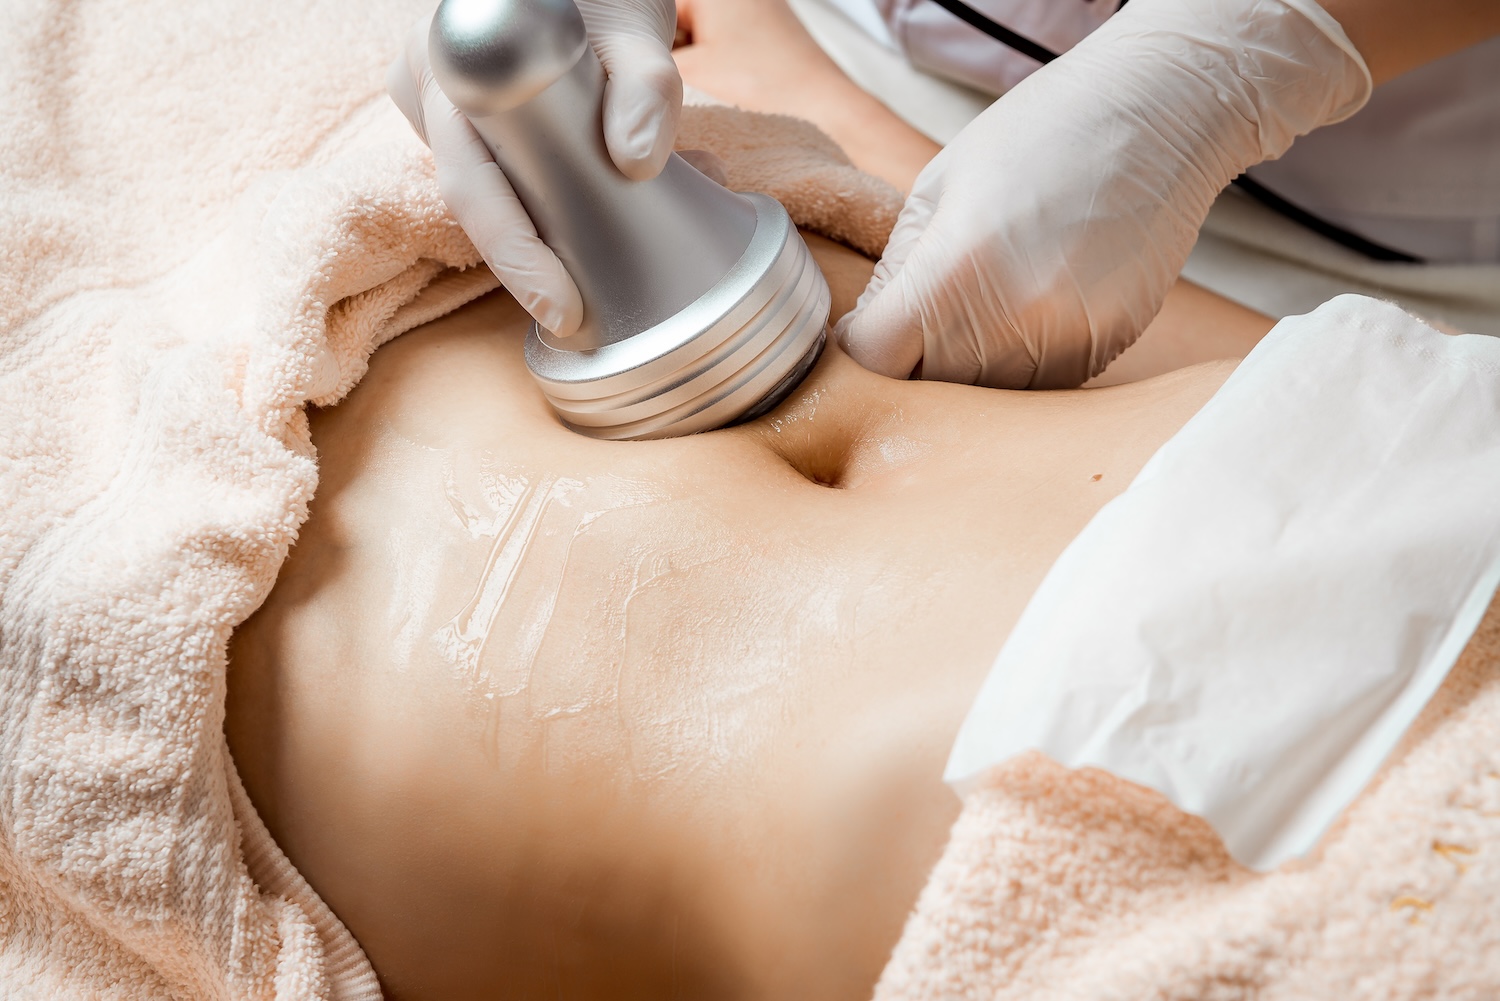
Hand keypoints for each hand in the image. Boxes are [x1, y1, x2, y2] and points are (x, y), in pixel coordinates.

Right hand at [386, 1, 680, 336]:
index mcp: (443, 67)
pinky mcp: (484, 129)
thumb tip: (634, 162)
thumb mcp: (630, 23)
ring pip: (508, 199)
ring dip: (583, 223)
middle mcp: (433, 96)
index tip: (562, 307)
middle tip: (602, 312)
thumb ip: (641, 83)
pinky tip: (657, 190)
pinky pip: (523, 182)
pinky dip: (586, 197)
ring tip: (675, 202)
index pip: (472, 185)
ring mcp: (454, 116)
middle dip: (550, 261)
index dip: (515, 253)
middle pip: (486, 209)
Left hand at [834, 0, 1371, 388]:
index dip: (860, 351)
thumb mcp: (939, 186)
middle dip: (910, 363)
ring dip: (966, 371)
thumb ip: (895, 272)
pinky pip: (1036, 389)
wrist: (1158, 114)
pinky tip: (1025, 314)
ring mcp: (1065, 342)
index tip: (866, 331)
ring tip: (979, 309)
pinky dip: (1017, 366)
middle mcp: (1013, 319)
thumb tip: (860, 339)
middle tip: (918, 321)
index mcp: (956, 268)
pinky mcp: (1104, 350)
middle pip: (926, 389)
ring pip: (982, 399)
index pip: (876, 361)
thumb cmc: (1039, 134)